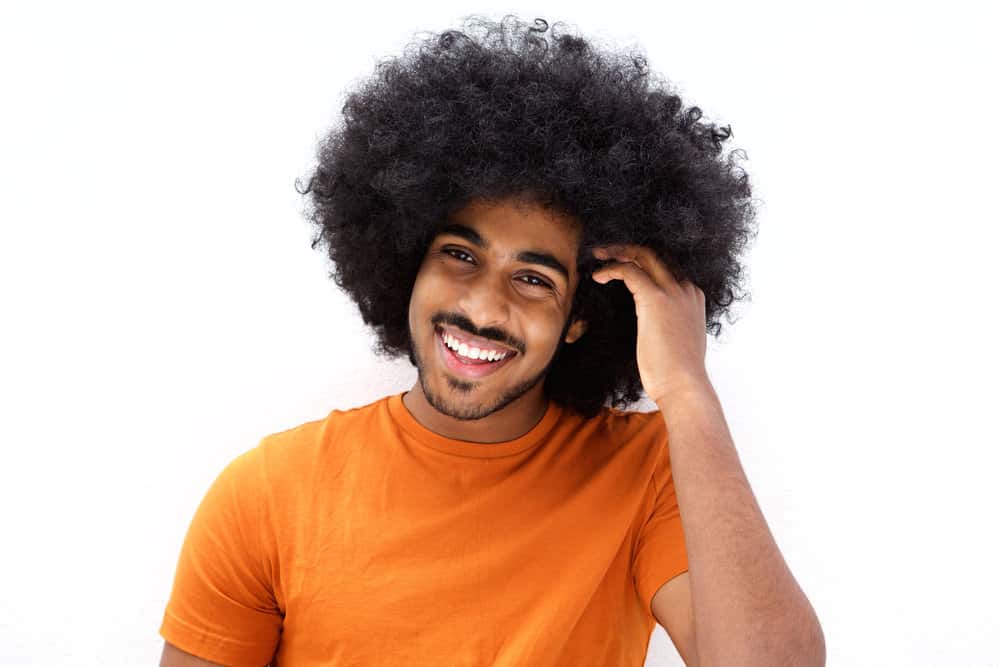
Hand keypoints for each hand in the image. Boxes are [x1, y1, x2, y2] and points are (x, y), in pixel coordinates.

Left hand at [591, 244, 710, 404]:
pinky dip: (611, 269)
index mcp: (692, 297)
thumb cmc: (676, 372)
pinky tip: (598, 277)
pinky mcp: (656, 298)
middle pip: (656, 253)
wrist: (684, 385)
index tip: (622, 262)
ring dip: (617, 252)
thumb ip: (669, 325)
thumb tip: (654, 326)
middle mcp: (686, 288)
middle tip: (604, 252)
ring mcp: (673, 291)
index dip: (642, 260)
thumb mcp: (677, 340)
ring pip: (643, 254)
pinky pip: (629, 271)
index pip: (666, 265)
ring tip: (598, 255)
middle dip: (627, 248)